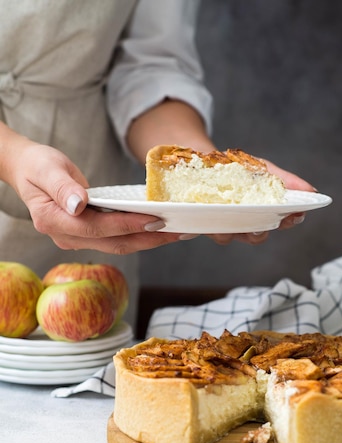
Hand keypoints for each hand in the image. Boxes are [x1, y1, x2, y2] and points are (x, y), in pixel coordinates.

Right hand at [7, 139, 181, 253]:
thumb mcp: (46, 169)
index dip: (128, 225)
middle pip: (115, 243)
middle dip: (149, 239)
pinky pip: (119, 238)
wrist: (28, 170)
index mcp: (53, 221)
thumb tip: (79, 205)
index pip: (97, 228)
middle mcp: (66, 237)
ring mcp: (78, 240)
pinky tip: (162, 229)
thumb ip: (62, 187)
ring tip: (178, 232)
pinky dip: (141, 235)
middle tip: (179, 231)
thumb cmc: (37, 165)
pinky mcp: (89, 236)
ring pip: (120, 245)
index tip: (155, 219)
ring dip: (150, 240)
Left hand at [208, 158, 313, 244]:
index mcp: (262, 213)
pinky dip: (199, 229)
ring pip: (229, 237)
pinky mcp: (202, 223)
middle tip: (259, 228)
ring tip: (227, 226)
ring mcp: (222, 224)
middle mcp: (243, 224)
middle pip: (256, 237)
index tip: (295, 215)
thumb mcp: (264, 169)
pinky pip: (202, 231)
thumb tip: (312, 190)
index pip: (279, 223)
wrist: (205, 161)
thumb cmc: (238, 169)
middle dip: (259, 233)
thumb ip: (286, 181)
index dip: (288, 221)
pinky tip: (195, 226)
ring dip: (229, 232)